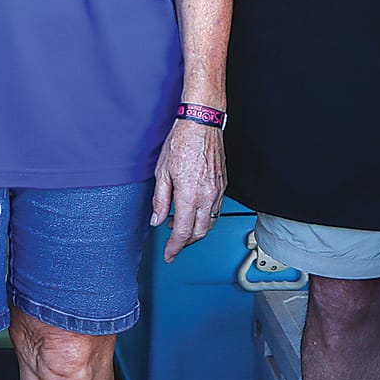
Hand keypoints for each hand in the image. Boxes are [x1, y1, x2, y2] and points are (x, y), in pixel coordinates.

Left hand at [151, 119, 225, 261]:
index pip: (182, 232)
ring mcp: (217, 192)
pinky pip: (215, 210)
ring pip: (210, 223)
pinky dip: (204, 217)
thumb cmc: (181, 142)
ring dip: (195, 231)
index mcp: (189, 195)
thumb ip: (160, 200)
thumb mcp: (162, 172)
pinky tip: (192, 212)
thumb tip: (157, 219)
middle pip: (199, 233)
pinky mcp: (222, 185)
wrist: (201, 124)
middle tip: (173, 245)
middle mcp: (207, 197)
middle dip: (185, 243)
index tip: (168, 254)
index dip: (174, 248)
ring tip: (178, 227)